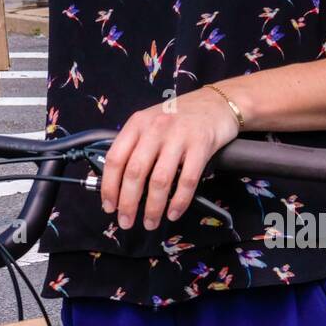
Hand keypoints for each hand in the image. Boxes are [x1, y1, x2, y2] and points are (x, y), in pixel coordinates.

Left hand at [100, 86, 240, 231]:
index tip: (109, 206)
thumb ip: (134, 147)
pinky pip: (187, 180)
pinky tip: (173, 212)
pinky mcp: (201, 144)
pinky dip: (179, 201)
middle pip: (135, 173)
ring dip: (153, 208)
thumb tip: (118, 185)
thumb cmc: (179, 118)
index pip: (115, 159)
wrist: (217, 102)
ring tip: (150, 222)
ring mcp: (179, 136)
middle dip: (128, 204)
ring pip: (159, 180)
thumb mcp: (150, 124)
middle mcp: (155, 128)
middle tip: (126, 221)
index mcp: (137, 124)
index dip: (109, 187)